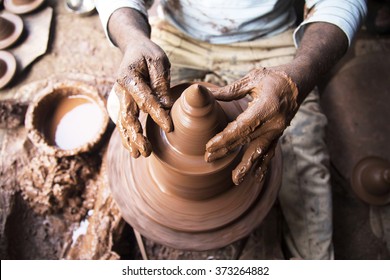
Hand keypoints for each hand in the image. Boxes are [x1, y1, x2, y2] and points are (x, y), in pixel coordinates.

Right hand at [114, 39, 172, 157]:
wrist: (133, 49)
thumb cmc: (148, 54)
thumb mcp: (158, 61)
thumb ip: (160, 83)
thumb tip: (166, 106)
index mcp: (129, 77)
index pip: (145, 99)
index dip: (158, 114)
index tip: (169, 128)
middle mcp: (121, 90)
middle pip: (128, 116)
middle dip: (137, 134)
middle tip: (146, 151)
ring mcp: (120, 98)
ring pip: (123, 123)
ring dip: (130, 139)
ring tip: (140, 155)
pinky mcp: (123, 104)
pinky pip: (124, 122)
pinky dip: (127, 136)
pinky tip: (134, 150)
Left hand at [205, 68, 298, 184]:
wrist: (301, 82)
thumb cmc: (275, 77)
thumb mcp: (254, 78)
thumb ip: (231, 90)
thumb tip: (208, 94)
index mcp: (267, 107)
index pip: (241, 128)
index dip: (225, 138)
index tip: (209, 146)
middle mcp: (274, 123)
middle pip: (246, 141)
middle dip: (226, 150)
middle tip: (209, 159)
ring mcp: (278, 131)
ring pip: (259, 151)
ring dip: (246, 165)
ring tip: (236, 180)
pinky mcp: (279, 134)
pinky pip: (270, 152)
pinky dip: (263, 165)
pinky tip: (257, 177)